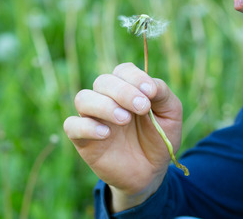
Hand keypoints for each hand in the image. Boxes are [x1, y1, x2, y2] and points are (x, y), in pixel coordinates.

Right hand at [63, 63, 182, 211]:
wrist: (151, 171)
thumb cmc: (159, 137)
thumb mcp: (170, 114)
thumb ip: (162, 94)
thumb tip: (149, 85)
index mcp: (127, 88)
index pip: (123, 71)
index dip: (135, 77)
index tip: (151, 92)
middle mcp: (106, 98)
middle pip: (103, 81)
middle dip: (123, 92)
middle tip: (142, 108)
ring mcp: (92, 117)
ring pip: (83, 98)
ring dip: (104, 105)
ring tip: (124, 119)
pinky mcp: (82, 139)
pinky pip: (72, 125)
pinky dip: (86, 126)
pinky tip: (105, 134)